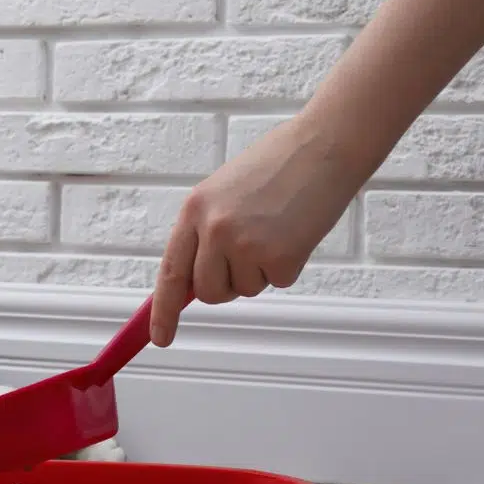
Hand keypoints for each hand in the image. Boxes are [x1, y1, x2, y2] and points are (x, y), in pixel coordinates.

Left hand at [149, 116, 360, 347]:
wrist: (324, 146)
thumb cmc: (276, 166)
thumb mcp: (222, 193)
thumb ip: (203, 233)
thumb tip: (193, 281)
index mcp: (194, 211)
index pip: (171, 273)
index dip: (163, 311)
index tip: (160, 338)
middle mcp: (214, 230)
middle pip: (208, 291)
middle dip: (227, 284)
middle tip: (250, 251)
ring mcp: (246, 244)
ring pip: (244, 289)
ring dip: (260, 270)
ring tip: (275, 228)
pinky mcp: (280, 257)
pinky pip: (277, 282)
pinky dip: (288, 265)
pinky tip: (295, 232)